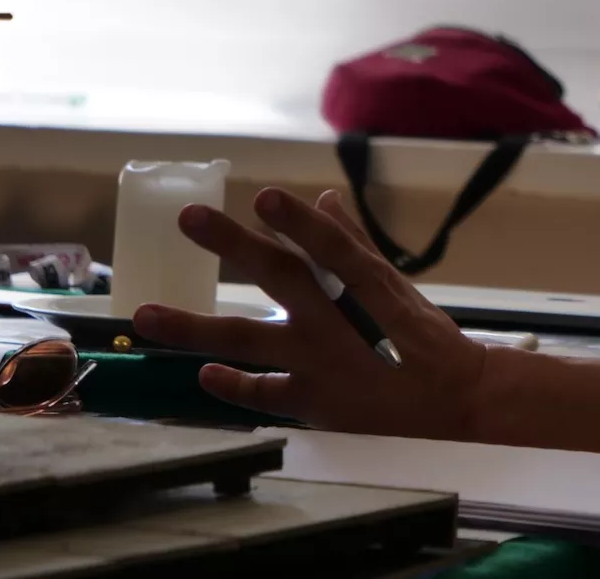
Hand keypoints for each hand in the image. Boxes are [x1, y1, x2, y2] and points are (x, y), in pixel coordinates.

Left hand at [132, 187, 494, 439]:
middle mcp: (340, 323)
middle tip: (190, 217)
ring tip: (145, 315)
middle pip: (280, 278)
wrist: (454, 402)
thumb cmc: (422, 339)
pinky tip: (203, 374)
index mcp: (369, 288)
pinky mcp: (313, 404)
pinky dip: (231, 384)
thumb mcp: (396, 287)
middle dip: (233, 245)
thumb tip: (324, 200)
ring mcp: (322, 365)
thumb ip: (355, 245)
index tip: (263, 196)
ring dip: (193, 327)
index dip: (297, 222)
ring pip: (248, 341)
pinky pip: (261, 393)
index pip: (329, 247)